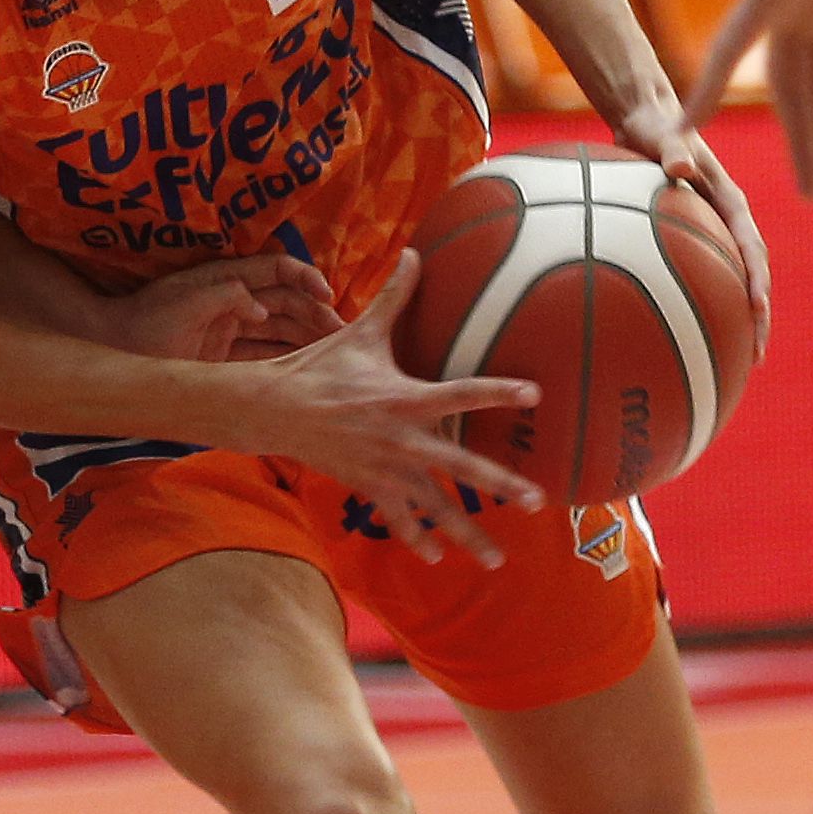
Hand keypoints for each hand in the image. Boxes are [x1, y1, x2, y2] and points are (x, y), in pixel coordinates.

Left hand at [108, 253, 340, 362]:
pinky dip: (287, 360)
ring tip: (335, 352)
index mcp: (227, 279)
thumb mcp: (185, 303)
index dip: (303, 277)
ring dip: (307, 337)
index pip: (275, 269)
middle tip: (342, 332)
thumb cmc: (147, 320)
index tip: (326, 293)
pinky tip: (308, 370)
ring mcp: (231, 328)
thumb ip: (225, 297)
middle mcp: (235, 300)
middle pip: (285, 301)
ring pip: (280, 329)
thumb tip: (260, 308)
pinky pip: (264, 354)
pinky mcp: (226, 356)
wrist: (117, 349)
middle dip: (315, 312)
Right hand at [245, 252, 543, 568]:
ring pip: (435, 506)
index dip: (499, 392)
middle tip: (536, 501)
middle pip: (461, 464)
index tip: (535, 394)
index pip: (463, 392)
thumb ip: (394, 297)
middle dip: (499, 484)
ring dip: (467, 534)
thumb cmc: (321, 366)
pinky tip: (437, 557)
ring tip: (496, 561)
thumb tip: (413, 252)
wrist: (276, 407)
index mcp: (405, 396)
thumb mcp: (360, 331)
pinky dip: (417, 539)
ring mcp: (387, 467)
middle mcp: (403, 437)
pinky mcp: (369, 487)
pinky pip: (399, 519)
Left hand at [614, 97, 771, 360]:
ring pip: (730, 280)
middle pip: (751, 274)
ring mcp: (712, 230)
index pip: (751, 246)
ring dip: (736, 317)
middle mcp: (727, 220)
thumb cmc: (654, 126)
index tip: (756, 309)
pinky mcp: (692, 236)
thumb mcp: (663, 134)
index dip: (756, 279)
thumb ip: (673, 150)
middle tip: (756, 354)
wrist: (645, 119)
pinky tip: (682, 331)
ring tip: (735, 359)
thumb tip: (680, 168)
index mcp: (730, 201)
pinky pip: (700, 274)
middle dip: (757, 314)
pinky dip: (699, 302)